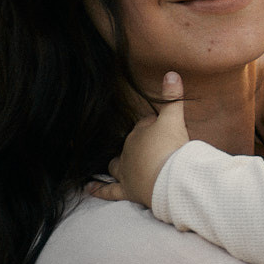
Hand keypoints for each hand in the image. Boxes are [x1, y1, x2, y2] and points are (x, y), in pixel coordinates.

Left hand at [96, 72, 188, 208]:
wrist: (169, 179)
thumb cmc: (170, 148)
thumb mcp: (174, 119)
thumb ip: (173, 97)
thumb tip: (170, 72)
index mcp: (138, 133)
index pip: (145, 125)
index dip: (154, 126)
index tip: (165, 129)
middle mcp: (128, 152)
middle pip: (130, 144)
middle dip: (138, 144)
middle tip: (152, 146)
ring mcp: (126, 172)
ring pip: (115, 166)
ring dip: (114, 165)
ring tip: (111, 164)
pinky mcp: (127, 191)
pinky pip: (109, 191)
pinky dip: (98, 189)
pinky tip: (88, 187)